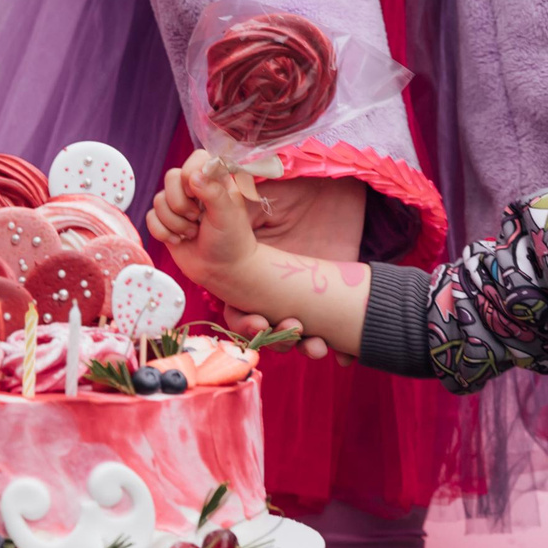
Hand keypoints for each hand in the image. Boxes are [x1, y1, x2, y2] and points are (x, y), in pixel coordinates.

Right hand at [149, 150, 260, 294]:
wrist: (222, 271)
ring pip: (158, 200)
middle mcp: (195, 189)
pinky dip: (163, 232)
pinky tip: (180, 241)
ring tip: (193, 233)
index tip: (198, 194)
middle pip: (171, 178)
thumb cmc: (231, 241)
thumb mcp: (228, 215)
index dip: (191, 174)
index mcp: (215, 180)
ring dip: (175, 223)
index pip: (197, 158)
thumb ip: (213, 192)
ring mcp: (178, 205)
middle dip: (181, 204)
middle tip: (197, 219)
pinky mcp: (166, 221)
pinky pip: (150, 218)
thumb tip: (193, 176)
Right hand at [231, 175, 362, 359]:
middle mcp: (271, 292)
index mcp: (250, 274)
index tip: (258, 322)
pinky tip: (344, 355)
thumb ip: (232, 213)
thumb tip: (202, 199)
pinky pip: (328, 339)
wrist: (336, 193)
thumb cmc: (295, 194)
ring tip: (316, 344)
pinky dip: (335, 351)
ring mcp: (301, 300)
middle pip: (261, 331)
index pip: (237, 309)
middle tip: (289, 329)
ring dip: (303, 347)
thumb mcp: (258, 205)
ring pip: (291, 339)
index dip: (244, 322)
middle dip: (274, 339)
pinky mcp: (329, 305)